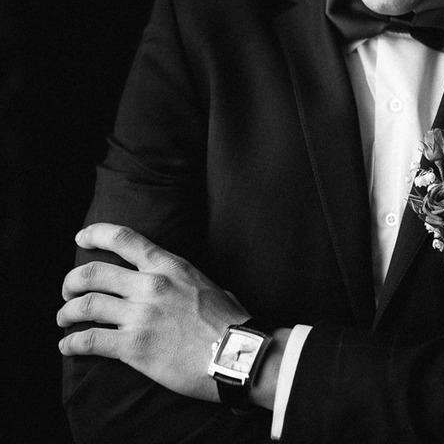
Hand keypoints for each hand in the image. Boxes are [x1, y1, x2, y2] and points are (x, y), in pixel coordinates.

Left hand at [57, 222, 250, 400]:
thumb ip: (184, 279)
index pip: (124, 239)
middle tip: (69, 291)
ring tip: (64, 319)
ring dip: (66, 312)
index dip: (96, 234)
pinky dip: (71, 343)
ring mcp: (141, 316)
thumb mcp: (208, 284)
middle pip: (93, 273)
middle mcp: (151, 285)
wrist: (236, 353)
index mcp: (169, 266)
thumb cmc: (228, 320)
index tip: (81, 238)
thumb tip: (177, 284)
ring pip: (85, 305)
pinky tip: (67, 346)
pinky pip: (89, 340)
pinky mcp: (134, 346)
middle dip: (72, 281)